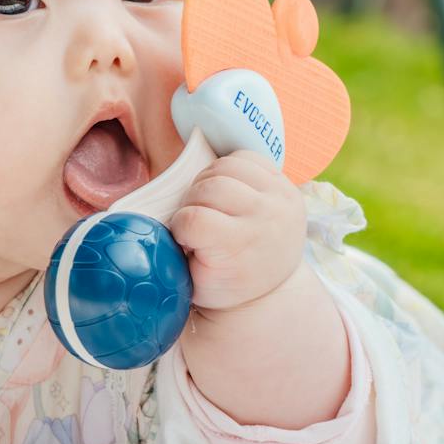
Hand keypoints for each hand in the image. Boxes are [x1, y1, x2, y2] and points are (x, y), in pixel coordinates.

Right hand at [167, 150, 306, 312]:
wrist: (273, 287)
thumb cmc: (228, 284)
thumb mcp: (196, 283)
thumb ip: (175, 255)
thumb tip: (158, 225)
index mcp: (238, 246)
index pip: (194, 219)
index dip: (180, 226)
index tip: (186, 237)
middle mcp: (263, 218)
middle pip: (210, 187)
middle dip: (192, 201)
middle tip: (196, 217)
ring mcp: (278, 198)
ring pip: (226, 166)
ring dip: (208, 180)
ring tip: (209, 202)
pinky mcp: (284, 184)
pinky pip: (246, 157)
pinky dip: (228, 168)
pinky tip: (227, 189)